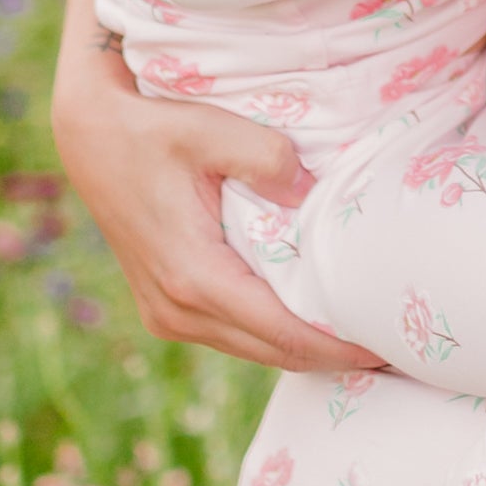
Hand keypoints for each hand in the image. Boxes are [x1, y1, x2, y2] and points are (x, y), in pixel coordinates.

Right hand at [50, 31, 388, 377]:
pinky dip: (276, 336)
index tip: (388, 349)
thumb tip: (309, 191)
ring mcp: (167, 314)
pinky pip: (233, 335)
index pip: (284, 333)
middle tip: (396, 353)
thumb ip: (266, 158)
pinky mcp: (165, 308)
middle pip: (275, 353)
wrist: (89, 136)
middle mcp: (177, 309)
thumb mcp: (208, 128)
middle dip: (335, 358)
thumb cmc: (152, 127)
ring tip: (366, 342)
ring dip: (307, 350)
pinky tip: (315, 324)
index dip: (340, 347)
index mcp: (193, 276)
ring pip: (254, 349)